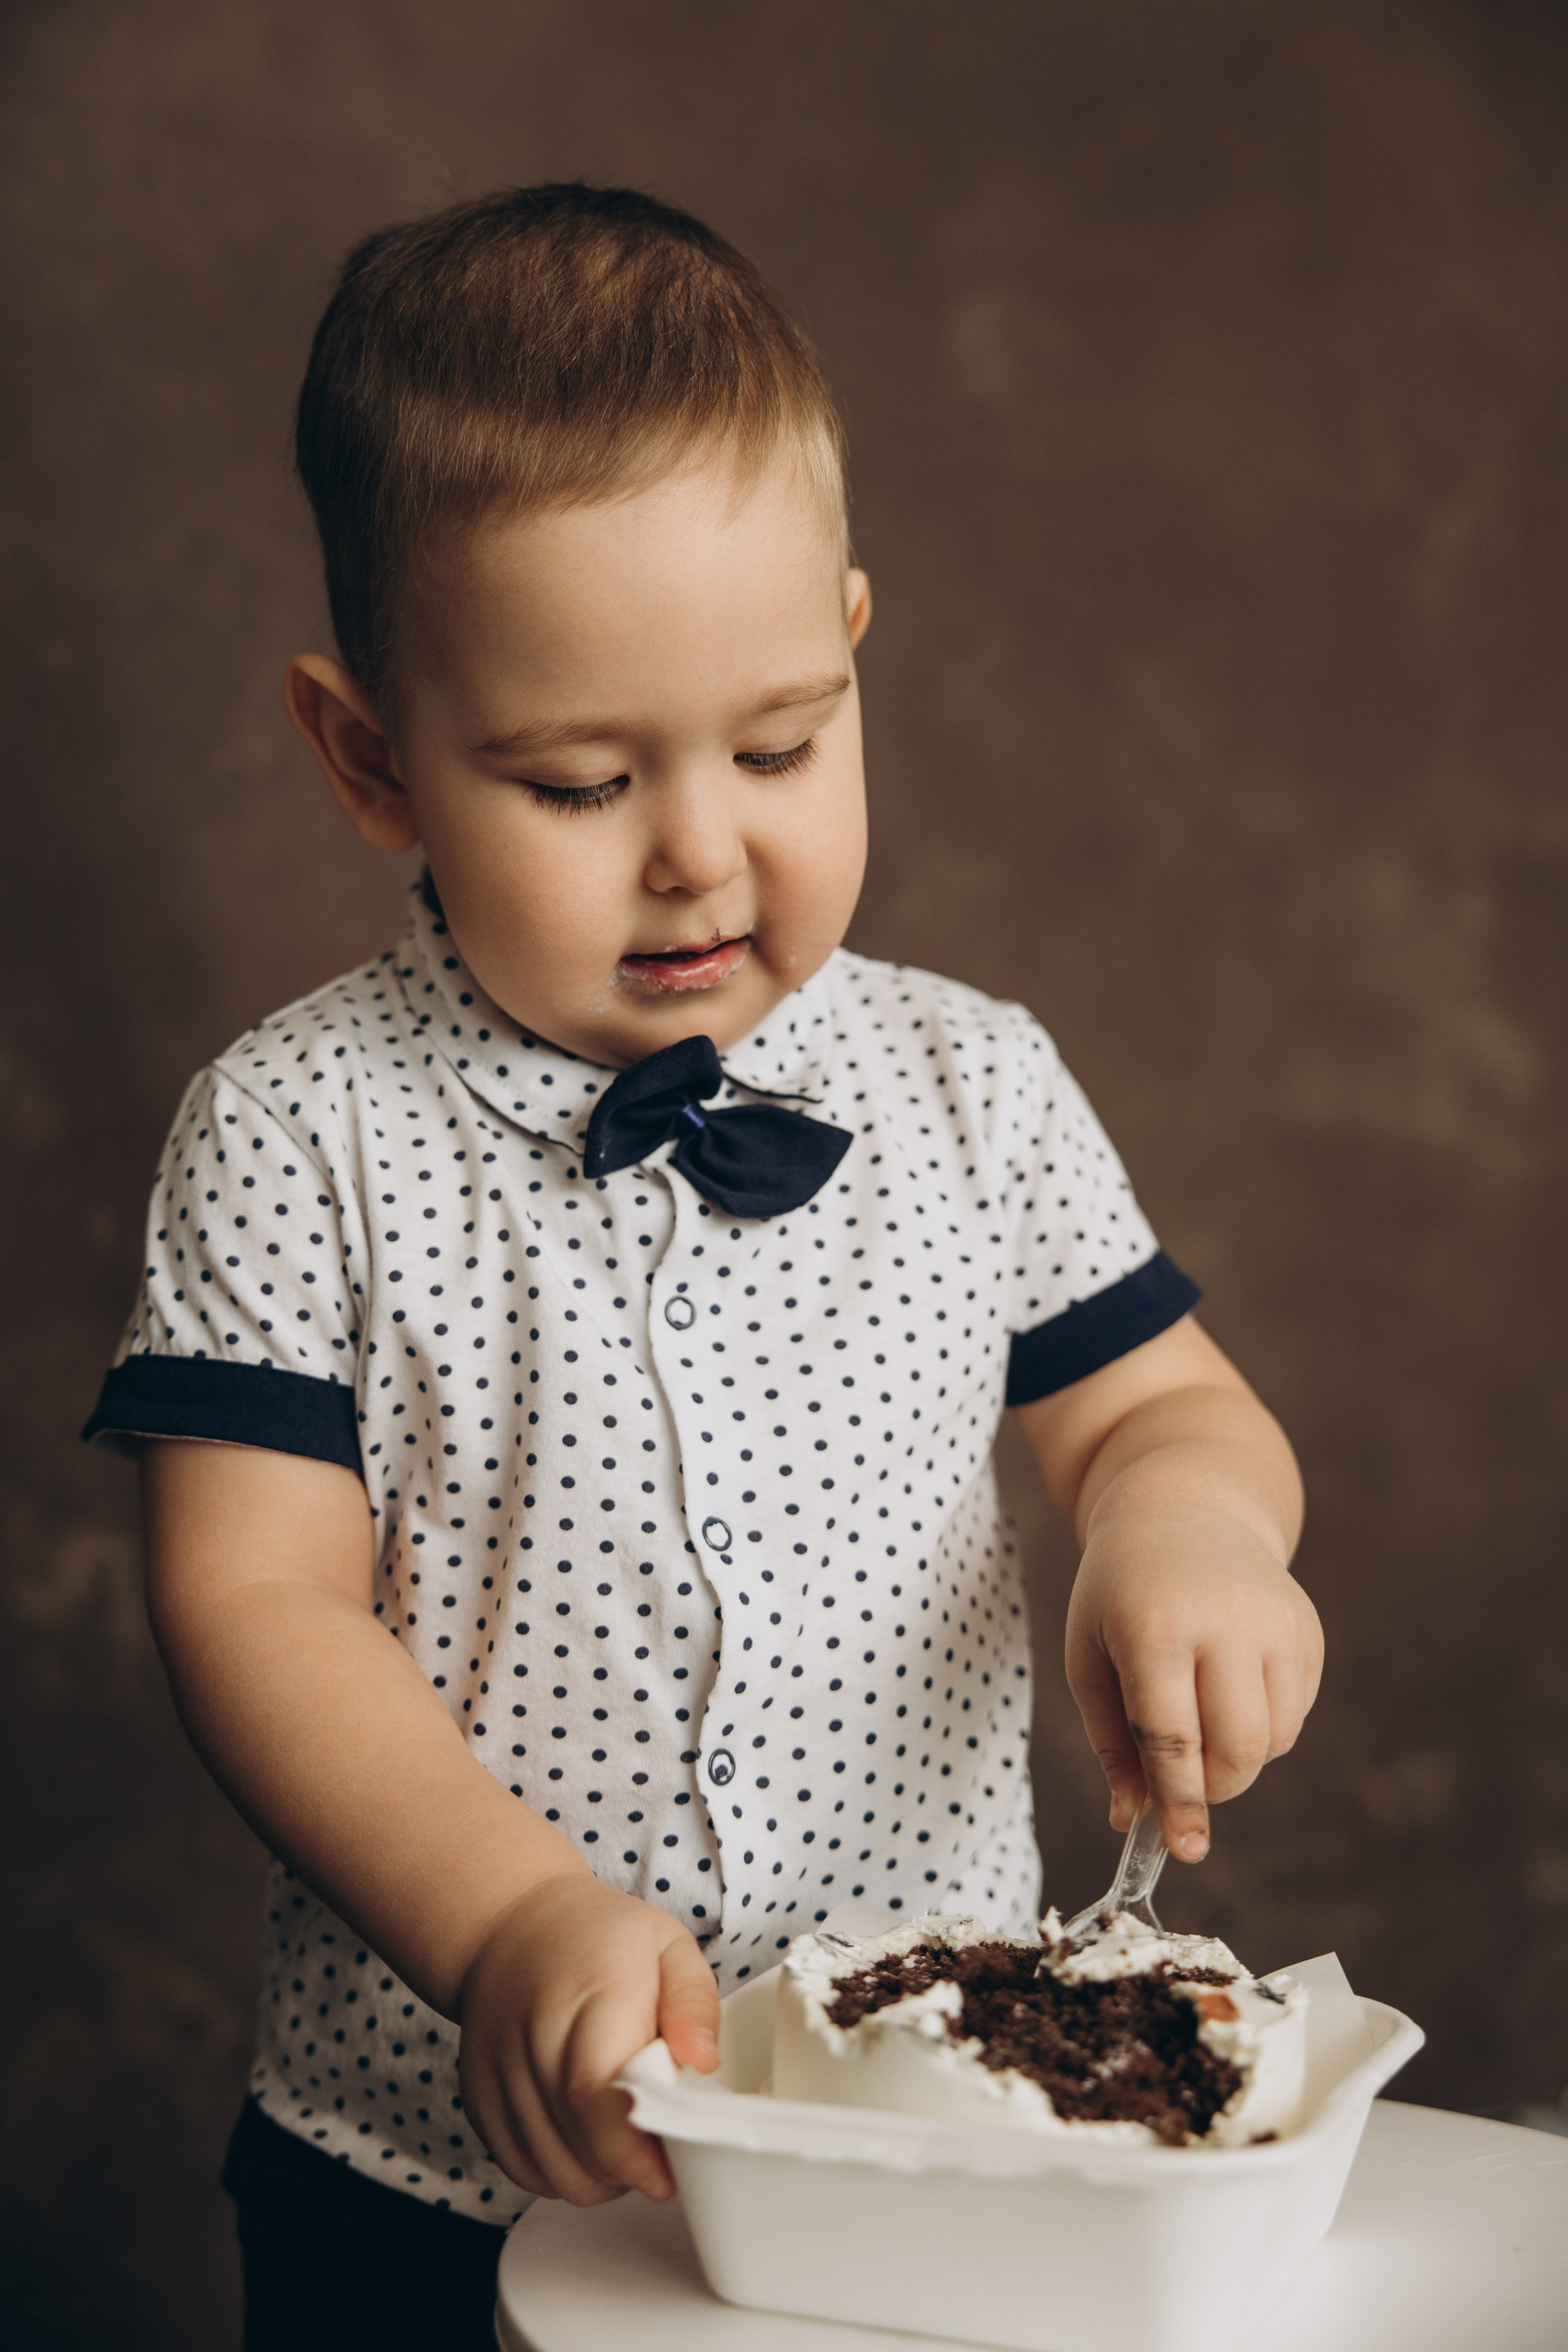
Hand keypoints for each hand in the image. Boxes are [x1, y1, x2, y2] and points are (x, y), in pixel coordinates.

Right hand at [457, 1873, 719, 2203]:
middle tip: (659, 2156)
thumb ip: (693, 2003)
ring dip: (597, 2179)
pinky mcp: (477, 2099)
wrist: (508, 1926)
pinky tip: (587, 2145)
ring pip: (551, 2169)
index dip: (636, 2150)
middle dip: (628, 2171)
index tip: (672, 2169)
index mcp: (591, 1993)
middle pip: (577, 2142)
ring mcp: (497, 2071)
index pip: (598, 2092)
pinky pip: (522, 2169)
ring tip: (625, 2146)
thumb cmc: (598, 1938)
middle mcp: (534, 2034)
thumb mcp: (667, 1944)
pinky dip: (560, 2174)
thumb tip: (702, 2062)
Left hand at [1065, 1512, 1321, 1862]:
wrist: (1184, 1512)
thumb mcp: (1089, 1656)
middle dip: (1211, 1787)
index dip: (1180, 1800)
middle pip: (1237, 1749)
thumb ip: (1110, 1743)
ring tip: (1198, 1712)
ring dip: (1236, 1758)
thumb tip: (1132, 1821)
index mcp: (1156, 1626)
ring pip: (1272, 1742)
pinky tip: (1229, 1686)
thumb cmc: (1121, 1593)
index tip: (1185, 1849)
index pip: (1173, 1735)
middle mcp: (1224, 1621)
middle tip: (1181, 1777)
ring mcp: (1276, 1624)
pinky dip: (1261, 1730)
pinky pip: (1293, 1718)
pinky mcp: (1307, 1632)